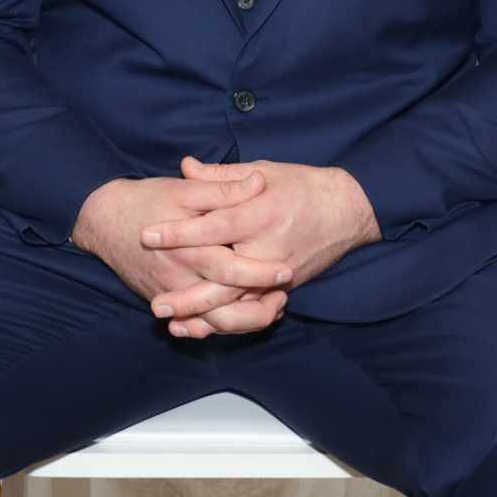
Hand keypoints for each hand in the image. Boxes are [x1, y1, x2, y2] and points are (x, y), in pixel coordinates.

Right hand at [71, 173, 292, 338]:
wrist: (102, 222)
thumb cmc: (147, 200)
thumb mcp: (185, 190)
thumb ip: (223, 188)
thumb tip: (258, 182)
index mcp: (189, 247)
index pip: (229, 267)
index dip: (259, 272)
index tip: (286, 272)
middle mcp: (180, 275)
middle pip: (223, 305)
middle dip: (258, 307)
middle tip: (284, 297)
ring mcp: (171, 292)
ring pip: (211, 321)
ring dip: (243, 322)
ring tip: (270, 309)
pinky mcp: (164, 299)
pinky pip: (194, 323)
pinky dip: (218, 327)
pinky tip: (241, 319)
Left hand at [140, 155, 380, 328]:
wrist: (347, 210)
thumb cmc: (302, 186)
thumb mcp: (263, 171)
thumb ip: (222, 176)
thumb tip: (185, 167)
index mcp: (260, 212)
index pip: (214, 225)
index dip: (181, 232)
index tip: (149, 235)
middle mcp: (268, 247)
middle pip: (223, 276)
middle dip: (189, 293)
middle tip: (155, 303)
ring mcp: (277, 272)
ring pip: (237, 301)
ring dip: (204, 315)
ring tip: (172, 323)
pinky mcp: (283, 286)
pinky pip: (252, 310)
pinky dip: (227, 321)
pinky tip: (202, 328)